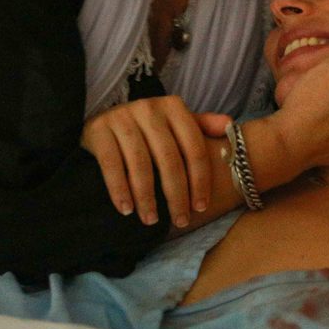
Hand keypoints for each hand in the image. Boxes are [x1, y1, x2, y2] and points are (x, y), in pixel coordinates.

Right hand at [80, 96, 231, 227]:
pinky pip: (112, 165)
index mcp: (173, 107)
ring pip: (141, 165)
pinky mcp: (98, 130)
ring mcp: (122, 117)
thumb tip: (230, 126)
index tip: (201, 207)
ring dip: (148, 198)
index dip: (200, 180)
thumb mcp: (174, 124)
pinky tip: (126, 210)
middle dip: (177, 195)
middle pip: (169, 159)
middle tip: (180, 221)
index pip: (194, 148)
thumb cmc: (147, 129)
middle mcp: (149, 108)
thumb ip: (202, 125)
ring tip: (152, 220)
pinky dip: (119, 190)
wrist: (101, 121)